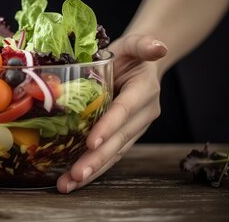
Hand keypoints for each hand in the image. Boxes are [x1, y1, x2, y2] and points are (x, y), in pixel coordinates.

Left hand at [57, 34, 167, 192]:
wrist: (140, 66)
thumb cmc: (131, 54)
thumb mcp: (134, 44)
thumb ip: (144, 44)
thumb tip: (159, 47)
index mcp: (145, 90)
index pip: (125, 110)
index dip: (110, 125)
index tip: (91, 141)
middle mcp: (143, 114)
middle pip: (120, 139)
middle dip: (98, 158)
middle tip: (76, 173)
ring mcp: (135, 128)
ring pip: (115, 152)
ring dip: (93, 170)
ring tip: (69, 184)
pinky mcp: (125, 136)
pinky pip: (110, 155)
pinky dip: (94, 169)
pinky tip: (74, 180)